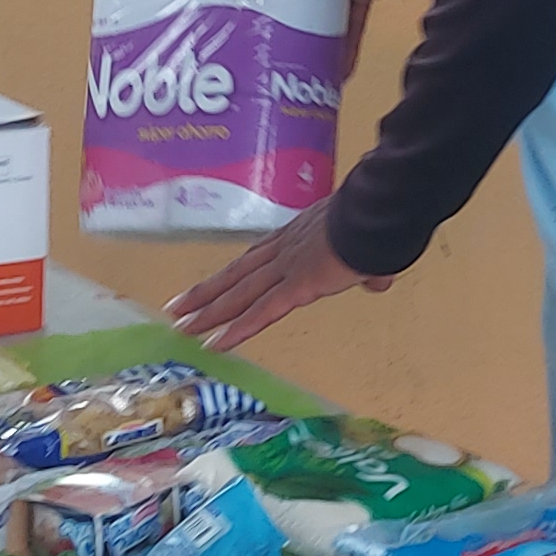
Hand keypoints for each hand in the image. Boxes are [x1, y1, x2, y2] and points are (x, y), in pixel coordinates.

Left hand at [166, 201, 391, 352]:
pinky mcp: (297, 286)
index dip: (232, 274)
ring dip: (208, 311)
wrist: (379, 212)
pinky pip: (261, 312)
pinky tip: (216, 344)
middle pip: (236, 276)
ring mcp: (287, 267)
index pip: (256, 259)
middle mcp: (284, 250)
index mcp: (297, 237)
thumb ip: (367, 267)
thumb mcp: (369, 246)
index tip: (211, 286)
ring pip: (238, 293)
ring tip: (181, 326)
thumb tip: (378, 279)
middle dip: (205, 294)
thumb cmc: (377, 223)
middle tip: (176, 309)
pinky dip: (236, 330)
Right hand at [228, 0, 404, 64]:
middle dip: (276, 26)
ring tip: (293, 70)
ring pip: (316, 21)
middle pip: (287, 2)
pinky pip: (346, 32)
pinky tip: (332, 74)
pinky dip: (341, 53)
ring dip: (308, 44)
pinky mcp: (356, 2)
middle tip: (260, 54)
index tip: (234, 20)